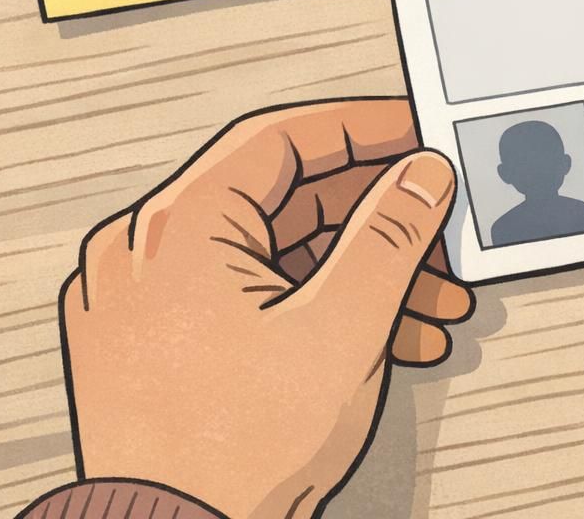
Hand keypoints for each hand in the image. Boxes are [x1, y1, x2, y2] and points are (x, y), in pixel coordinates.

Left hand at [59, 99, 473, 518]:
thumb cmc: (233, 454)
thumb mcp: (345, 324)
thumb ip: (394, 232)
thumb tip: (422, 175)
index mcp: (176, 227)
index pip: (284, 137)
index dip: (366, 129)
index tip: (418, 133)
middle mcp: (146, 252)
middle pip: (284, 198)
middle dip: (378, 219)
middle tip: (437, 226)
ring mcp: (146, 302)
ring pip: (274, 252)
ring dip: (361, 270)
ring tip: (431, 303)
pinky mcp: (158, 345)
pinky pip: (248, 296)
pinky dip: (317, 305)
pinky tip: (386, 335)